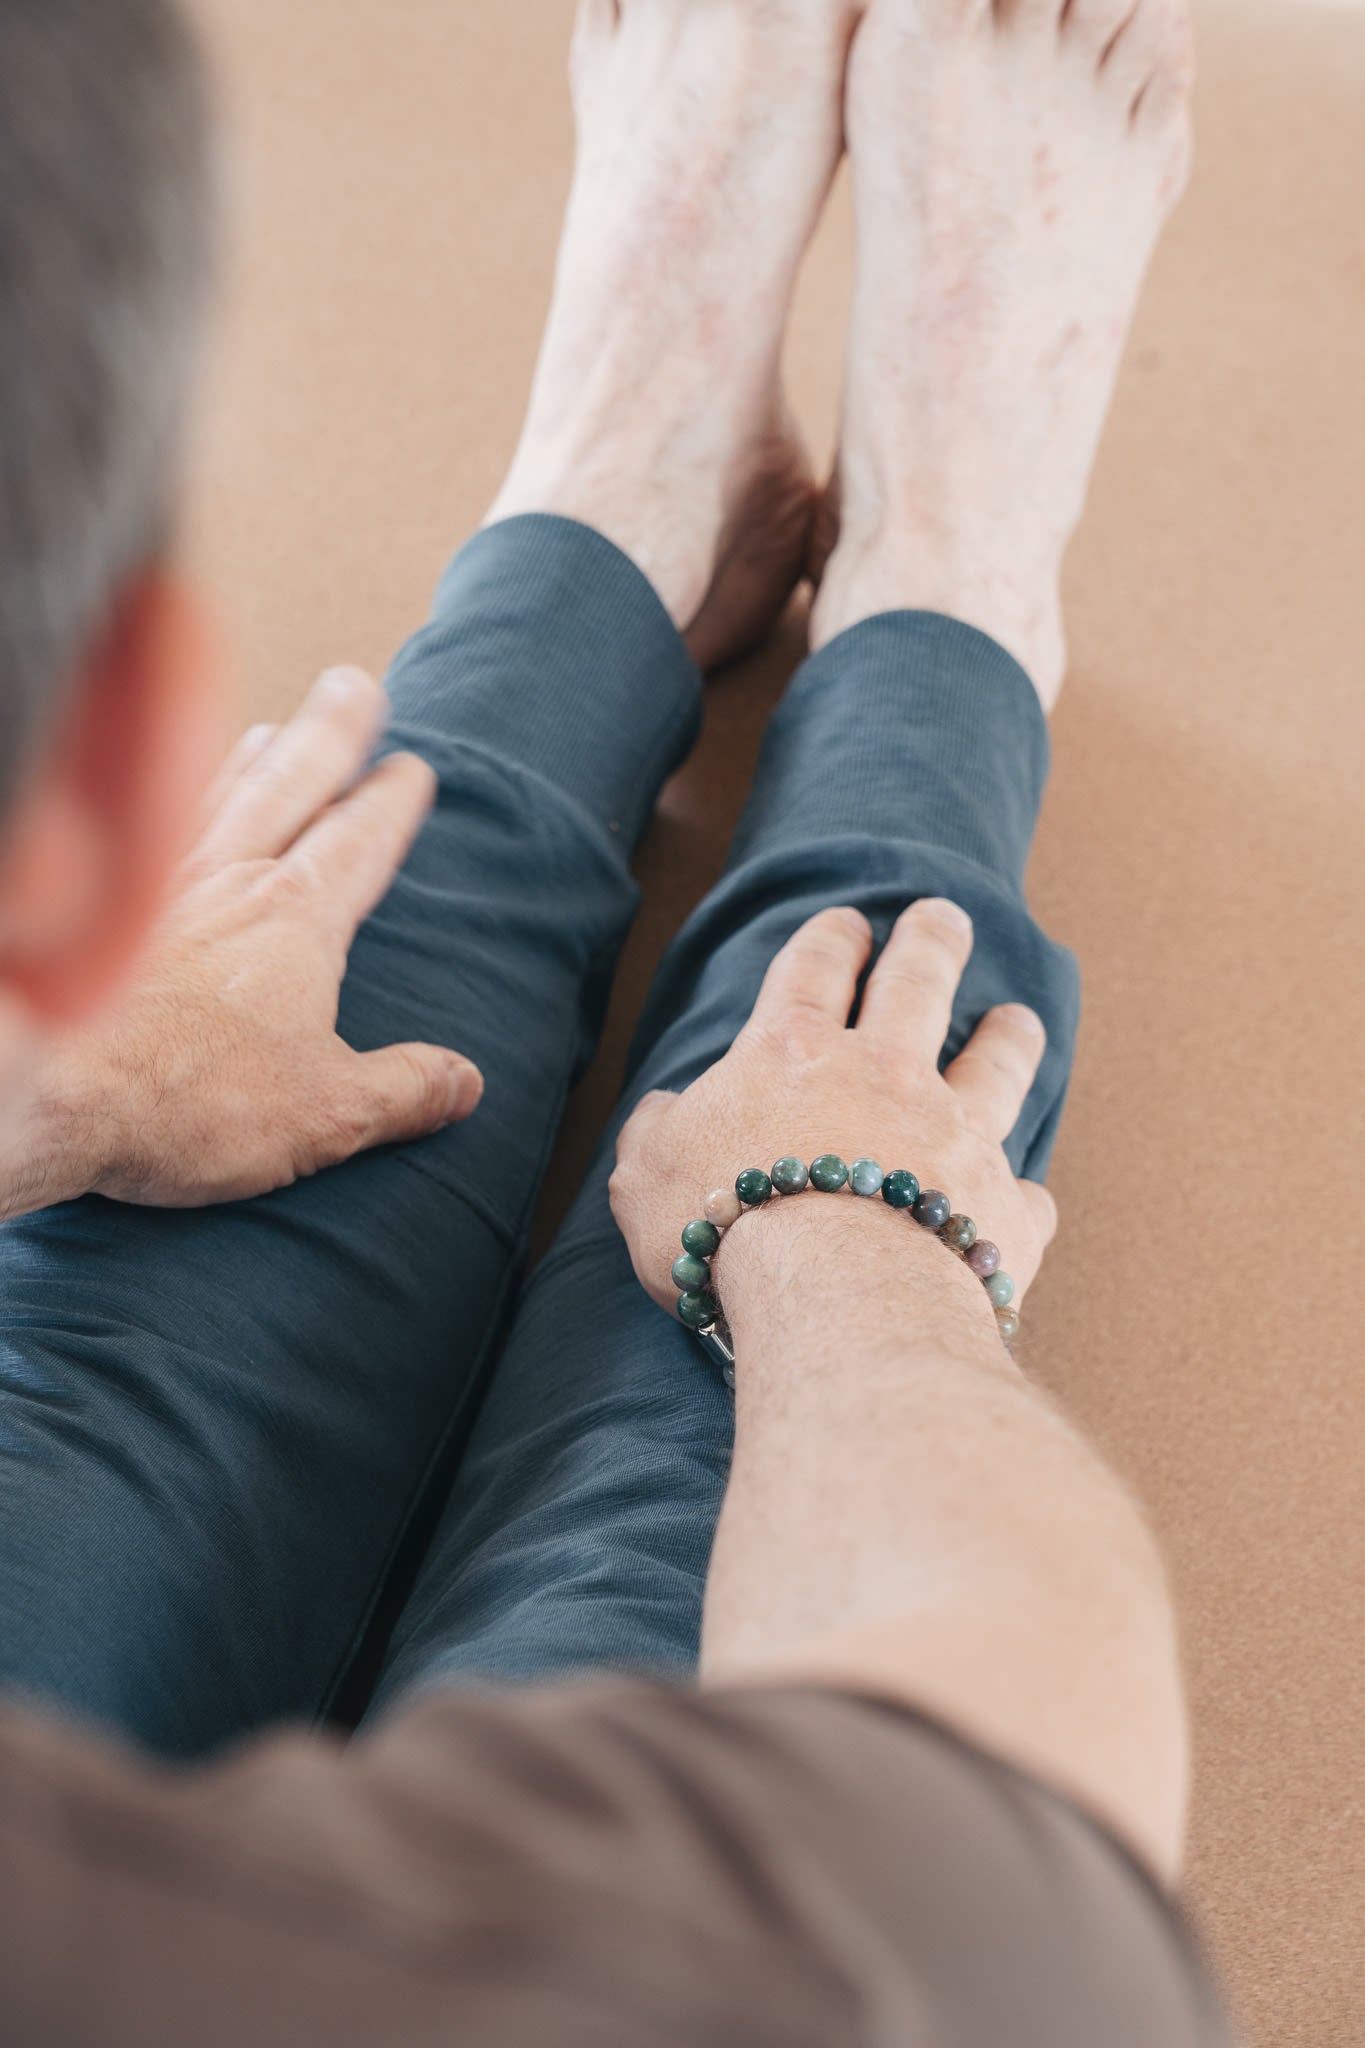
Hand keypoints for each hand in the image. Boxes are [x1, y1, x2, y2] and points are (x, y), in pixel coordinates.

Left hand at [4, 667, 482, 1214]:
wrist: (45, 1092)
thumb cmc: (183, 1101)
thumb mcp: (324, 1114)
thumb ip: (401, 1089)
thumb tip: (464, 1081)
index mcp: (297, 919)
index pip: (359, 841)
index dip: (390, 803)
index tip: (411, 768)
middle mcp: (228, 878)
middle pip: (291, 782)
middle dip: (331, 732)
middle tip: (355, 686)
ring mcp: (153, 881)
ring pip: (215, 793)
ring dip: (251, 757)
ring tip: (270, 729)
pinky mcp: (89, 902)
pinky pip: (142, 825)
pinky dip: (167, 800)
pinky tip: (168, 802)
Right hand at [611, 900, 1056, 1318]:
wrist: (836, 1301)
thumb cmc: (726, 1232)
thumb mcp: (647, 1172)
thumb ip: (656, 1132)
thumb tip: (662, 1112)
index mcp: (793, 1054)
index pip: (813, 971)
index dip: (830, 940)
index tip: (849, 921)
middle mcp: (885, 1077)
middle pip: (917, 986)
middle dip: (930, 943)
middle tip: (944, 917)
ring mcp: (954, 1136)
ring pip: (994, 1068)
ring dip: (1007, 1039)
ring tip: (1018, 1020)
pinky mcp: (999, 1208)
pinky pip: (1019, 1196)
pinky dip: (1018, 1196)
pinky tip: (1021, 1199)